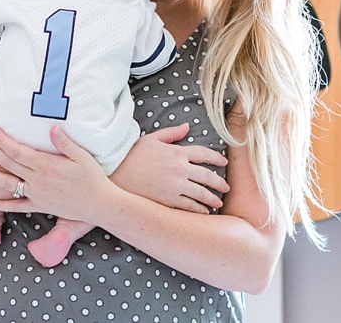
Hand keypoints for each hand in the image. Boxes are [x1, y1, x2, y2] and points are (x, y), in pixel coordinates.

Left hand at [0, 126, 114, 221]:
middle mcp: (37, 180)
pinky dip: (1, 204)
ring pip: (7, 183)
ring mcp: (37, 194)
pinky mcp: (40, 205)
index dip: (3, 140)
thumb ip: (65, 142)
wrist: (100, 205)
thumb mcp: (82, 156)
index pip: (18, 150)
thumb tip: (51, 127)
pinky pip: (16, 206)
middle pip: (8, 163)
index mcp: (46, 166)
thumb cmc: (93, 178)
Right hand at [110, 123, 228, 213]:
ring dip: (212, 199)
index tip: (223, 162)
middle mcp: (180, 169)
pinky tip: (204, 213)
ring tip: (218, 203)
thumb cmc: (130, 155)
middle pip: (207, 176)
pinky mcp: (168, 201)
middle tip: (226, 187)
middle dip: (219, 182)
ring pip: (201, 194)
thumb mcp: (150, 139)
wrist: (115, 174)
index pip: (204, 153)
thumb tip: (187, 126)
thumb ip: (171, 133)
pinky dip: (199, 210)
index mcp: (176, 152)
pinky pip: (190, 207)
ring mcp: (175, 186)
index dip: (216, 158)